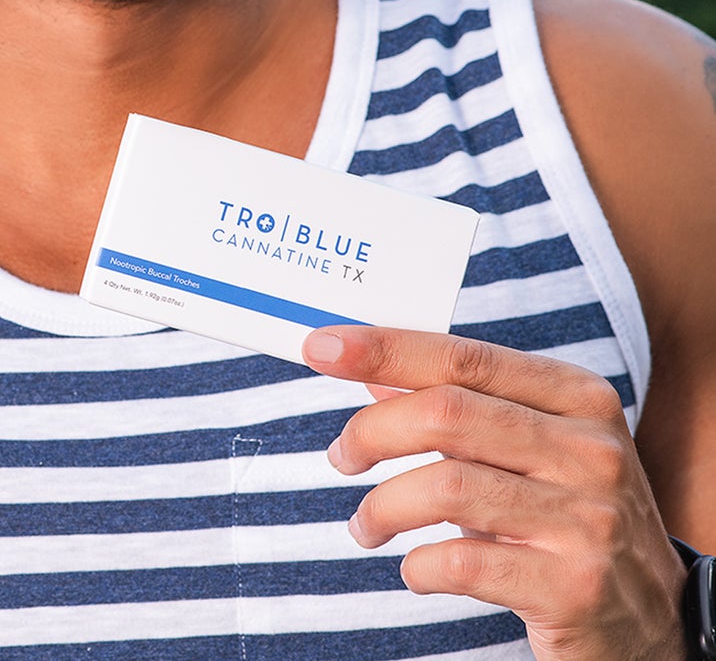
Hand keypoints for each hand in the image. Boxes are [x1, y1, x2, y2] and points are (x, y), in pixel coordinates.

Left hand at [303, 325, 685, 660]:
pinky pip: (463, 563)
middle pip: (446, 414)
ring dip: (382, 506)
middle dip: (371, 432)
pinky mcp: (576, 588)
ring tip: (366, 525)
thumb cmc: (570, 519)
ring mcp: (589, 520)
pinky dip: (418, 565)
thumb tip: (368, 369)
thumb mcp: (531, 449)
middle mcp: (591, 451)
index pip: (462, 357)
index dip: (384, 349)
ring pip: (445, 486)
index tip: (319, 348)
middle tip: (341, 457)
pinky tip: (415, 569)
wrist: (655, 626)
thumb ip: (459, 405)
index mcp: (578, 399)